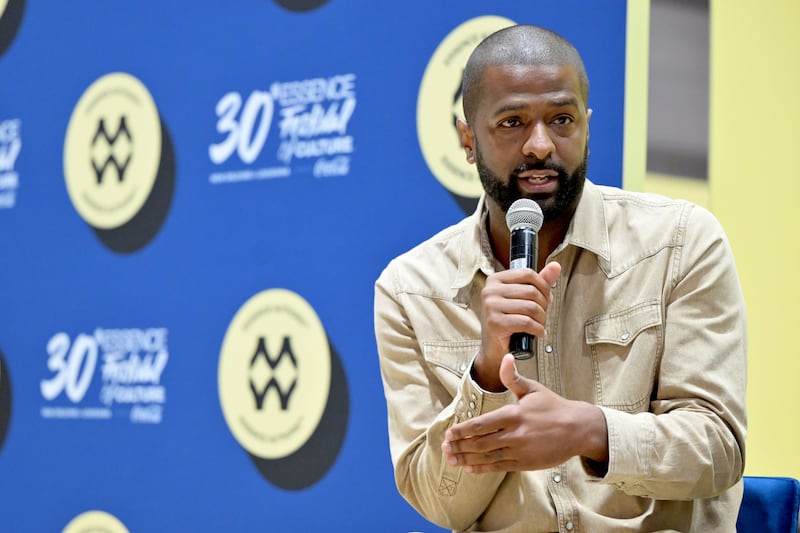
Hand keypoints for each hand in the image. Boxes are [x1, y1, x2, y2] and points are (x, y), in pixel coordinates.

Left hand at [443, 354, 607, 472]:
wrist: (578, 429)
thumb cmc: (553, 407)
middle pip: (480, 442)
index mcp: (514, 414)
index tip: (449, 433)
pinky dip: (483, 468)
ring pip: (488, 456)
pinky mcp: (526, 463)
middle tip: (445, 447)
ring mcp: (520, 450)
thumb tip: (506, 357)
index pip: (482, 424)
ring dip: (467, 458)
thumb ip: (512, 377)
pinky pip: (500, 467)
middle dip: (460, 445)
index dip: (463, 430)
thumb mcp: (532, 389)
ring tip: (451, 460)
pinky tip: (470, 468)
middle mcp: (515, 434)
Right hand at [473, 262, 560, 390]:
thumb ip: (539, 282)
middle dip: (544, 305)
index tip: (546, 298)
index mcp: (495, 280)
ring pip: (531, 307)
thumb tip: (555, 266)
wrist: (494, 349)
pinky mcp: (495, 323)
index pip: (528, 274)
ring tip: (540, 324)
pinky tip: (538, 333)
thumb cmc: (508, 322)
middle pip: (531, 291)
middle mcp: (490, 291)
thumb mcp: (522, 299)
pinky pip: (526, 322)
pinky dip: (538, 329)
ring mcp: (490, 306)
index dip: (543, 286)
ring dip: (542, 319)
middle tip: (543, 315)